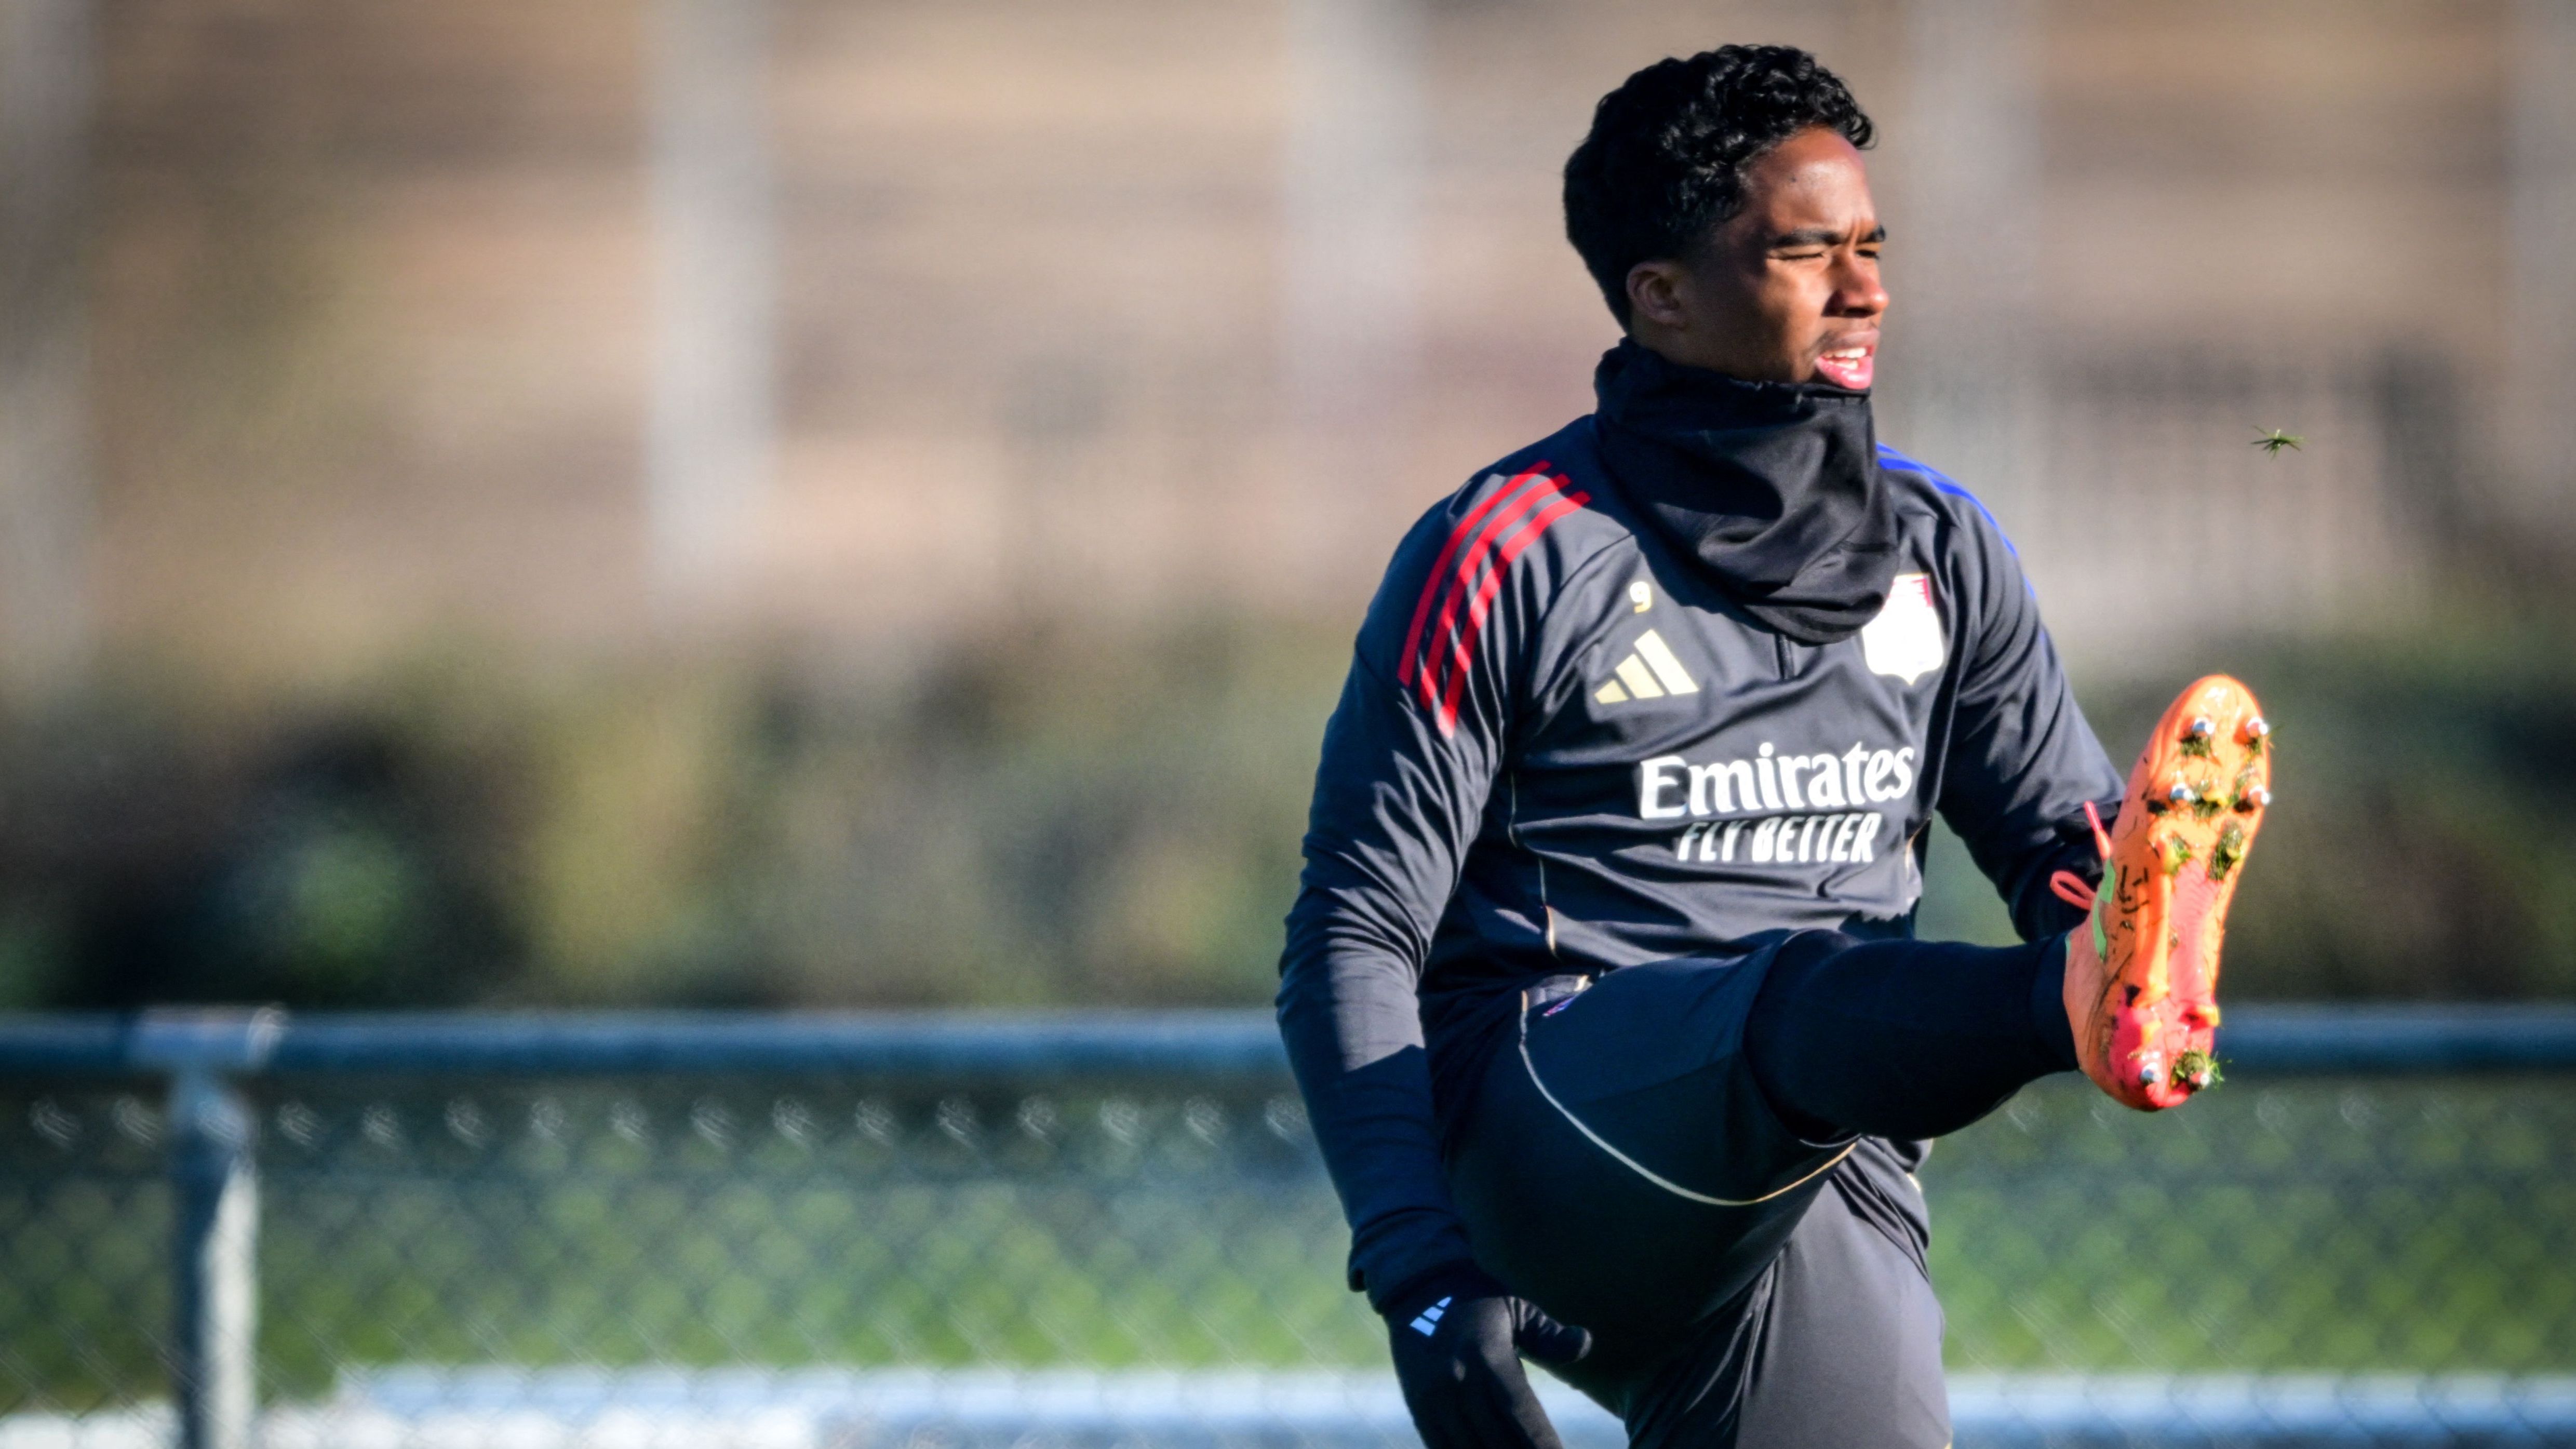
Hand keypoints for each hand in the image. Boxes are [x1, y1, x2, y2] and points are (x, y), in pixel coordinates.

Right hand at [1384, 1265, 1592, 1448]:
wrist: (1417, 1286)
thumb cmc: (1480, 1300)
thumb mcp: (1518, 1309)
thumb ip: (1549, 1335)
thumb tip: (1585, 1342)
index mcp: (1488, 1356)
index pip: (1520, 1413)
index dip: (1542, 1444)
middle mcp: (1458, 1380)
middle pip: (1496, 1440)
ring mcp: (1434, 1397)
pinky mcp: (1419, 1407)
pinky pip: (1441, 1448)